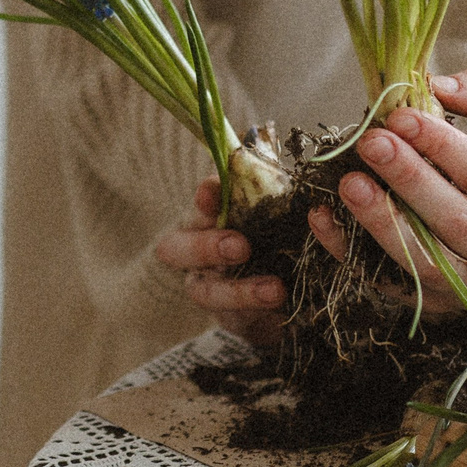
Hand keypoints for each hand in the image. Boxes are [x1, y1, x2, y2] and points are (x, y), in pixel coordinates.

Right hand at [154, 174, 285, 345]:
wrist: (289, 289)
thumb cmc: (274, 235)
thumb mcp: (273, 209)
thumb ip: (264, 184)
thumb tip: (259, 145)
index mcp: (206, 218)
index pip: (198, 204)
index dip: (203, 198)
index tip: (213, 191)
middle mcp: (197, 254)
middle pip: (177, 250)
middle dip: (207, 247)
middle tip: (240, 246)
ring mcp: (210, 290)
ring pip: (207, 292)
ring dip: (239, 290)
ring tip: (275, 289)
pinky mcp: (231, 320)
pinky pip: (237, 320)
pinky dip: (260, 315)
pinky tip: (283, 310)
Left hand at [313, 67, 466, 309]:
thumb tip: (438, 88)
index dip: (442, 146)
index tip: (400, 115)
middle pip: (456, 224)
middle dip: (409, 181)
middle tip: (370, 143)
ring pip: (424, 265)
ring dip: (379, 223)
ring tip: (347, 182)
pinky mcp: (439, 309)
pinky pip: (389, 285)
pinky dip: (350, 253)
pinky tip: (324, 219)